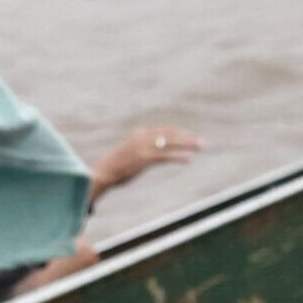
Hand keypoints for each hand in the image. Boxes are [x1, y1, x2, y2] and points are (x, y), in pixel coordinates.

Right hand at [90, 125, 204, 201]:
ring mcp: (144, 148)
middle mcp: (143, 137)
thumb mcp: (126, 150)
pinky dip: (179, 157)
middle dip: (187, 136)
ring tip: (200, 147)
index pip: (163, 129)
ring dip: (188, 144)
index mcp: (139, 134)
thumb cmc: (113, 165)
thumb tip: (144, 140)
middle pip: (170, 133)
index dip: (179, 132)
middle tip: (201, 141)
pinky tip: (189, 159)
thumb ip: (137, 144)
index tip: (189, 136)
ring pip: (171, 142)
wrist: (101, 173)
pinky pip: (166, 156)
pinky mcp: (144, 159)